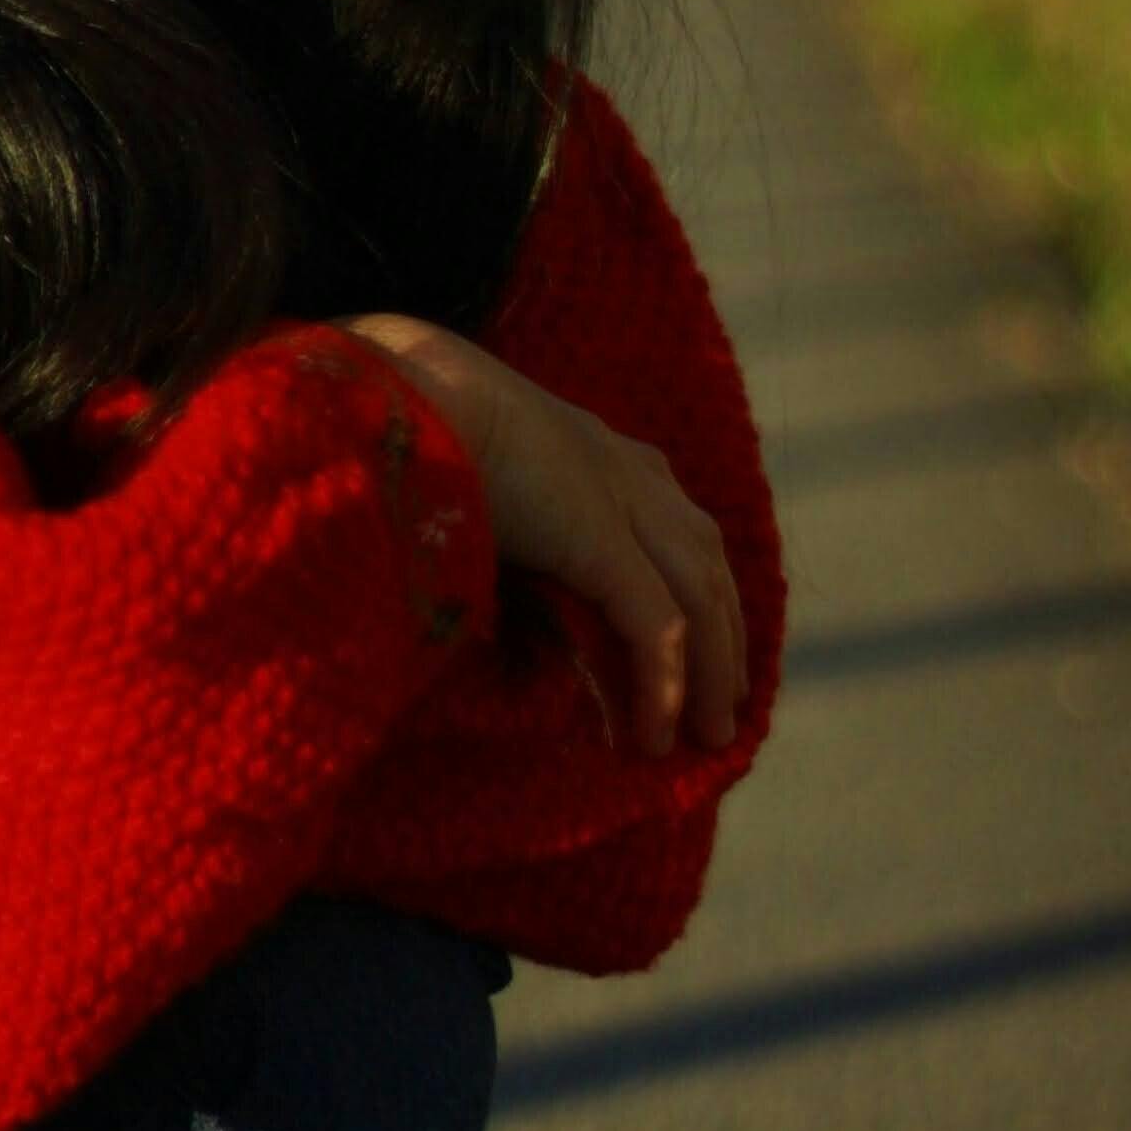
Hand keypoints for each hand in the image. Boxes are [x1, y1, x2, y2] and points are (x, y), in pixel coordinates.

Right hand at [346, 315, 746, 757]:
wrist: (403, 393)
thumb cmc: (418, 439)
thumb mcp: (487, 492)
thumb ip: (515, 539)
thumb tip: (501, 608)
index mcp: (606, 454)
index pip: (683, 531)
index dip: (701, 593)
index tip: (706, 646)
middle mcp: (632, 473)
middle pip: (707, 567)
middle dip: (725, 640)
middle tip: (727, 704)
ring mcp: (623, 501)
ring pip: (697, 602)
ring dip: (705, 676)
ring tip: (705, 737)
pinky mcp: (603, 539)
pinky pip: (655, 626)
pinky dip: (661, 685)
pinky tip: (650, 734)